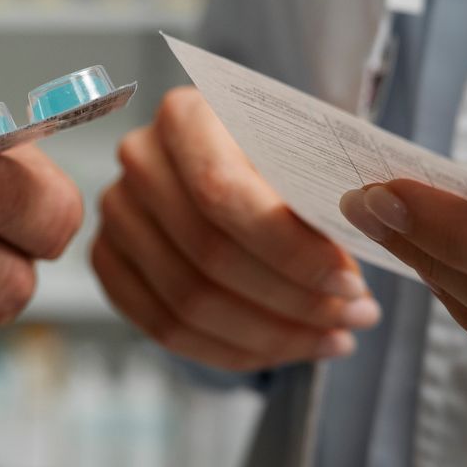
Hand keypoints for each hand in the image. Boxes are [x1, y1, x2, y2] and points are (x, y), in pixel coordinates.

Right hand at [91, 86, 380, 372]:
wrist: (240, 160)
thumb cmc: (282, 154)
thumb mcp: (308, 151)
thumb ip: (323, 193)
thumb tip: (355, 249)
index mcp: (185, 116)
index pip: (224, 194)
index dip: (289, 249)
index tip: (349, 281)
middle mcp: (139, 159)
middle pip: (207, 255)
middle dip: (293, 301)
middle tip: (354, 316)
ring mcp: (117, 214)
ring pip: (187, 303)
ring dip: (271, 334)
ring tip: (333, 335)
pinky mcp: (110, 262)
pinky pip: (164, 328)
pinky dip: (232, 350)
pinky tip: (286, 348)